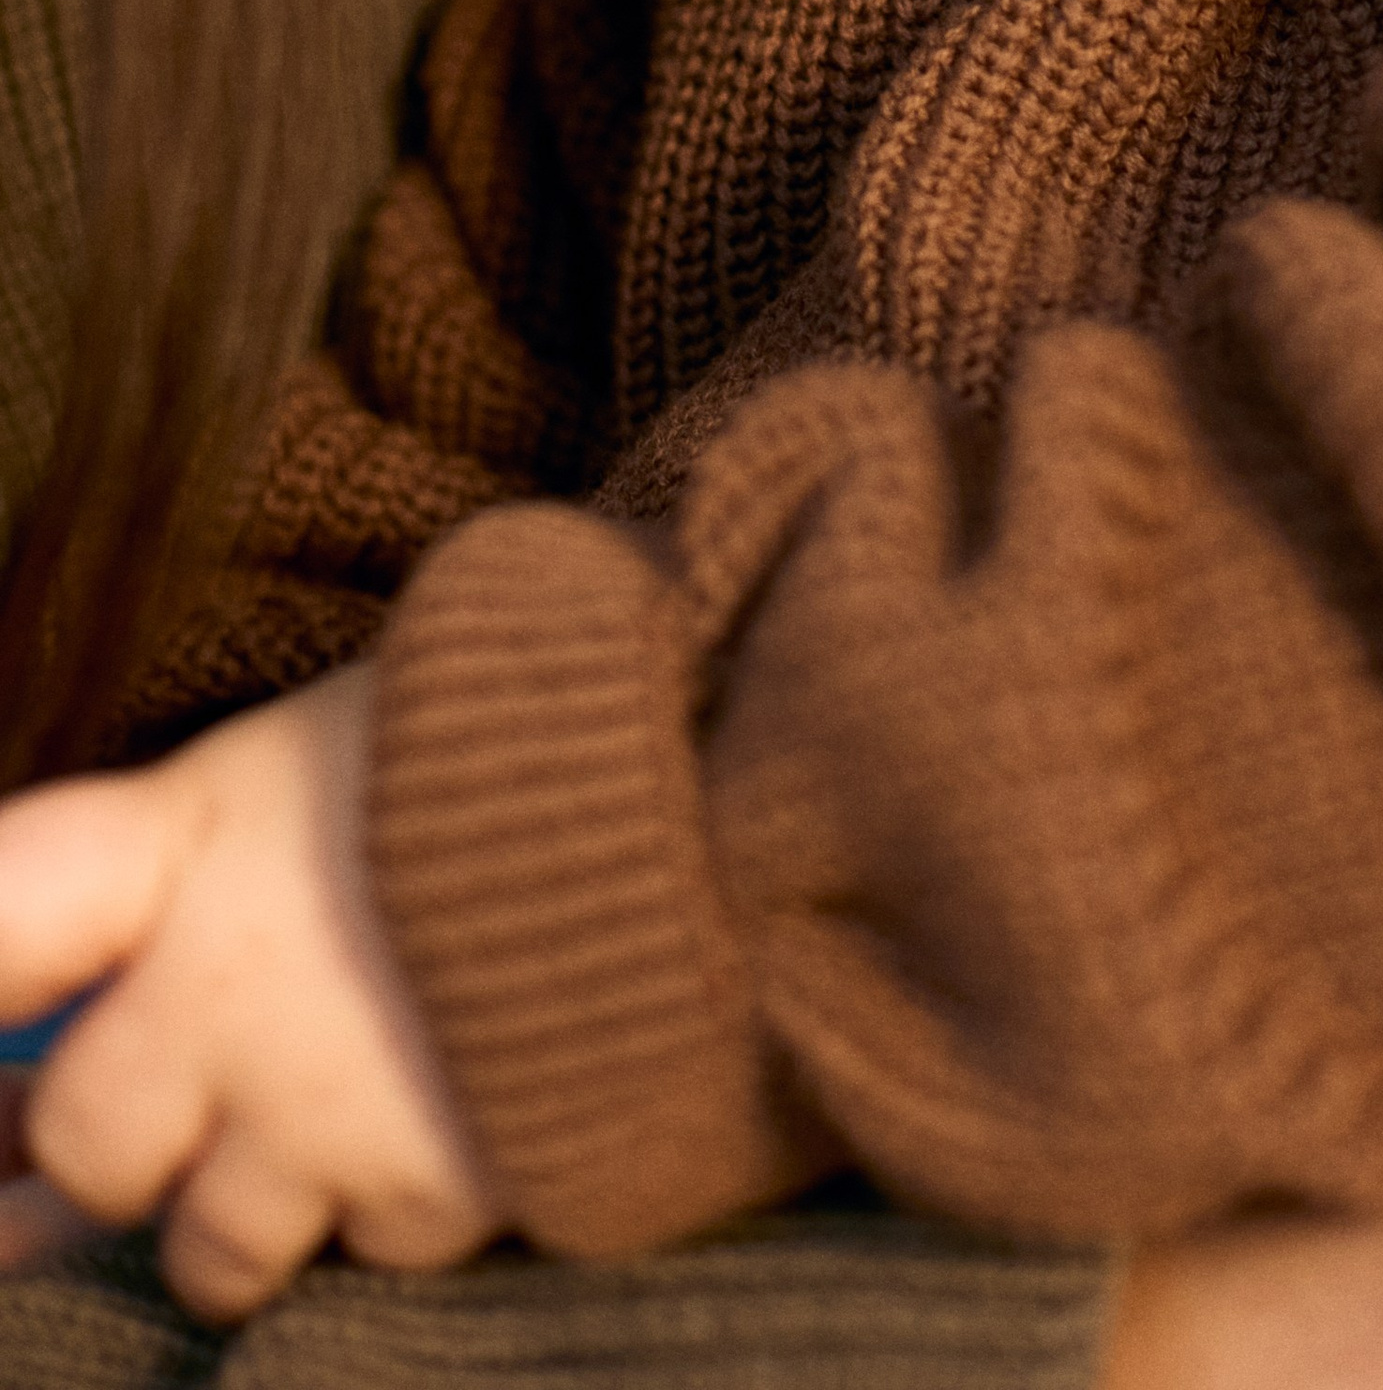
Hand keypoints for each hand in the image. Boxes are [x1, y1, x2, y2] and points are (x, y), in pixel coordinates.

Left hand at [0, 667, 495, 1318]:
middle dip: (120, 1145)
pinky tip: (451, 1124)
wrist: (725, 778)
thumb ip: (227, 830)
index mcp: (197, 839)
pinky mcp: (443, 1187)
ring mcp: (328, 1111)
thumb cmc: (528, 714)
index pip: (2, 916)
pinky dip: (403, 1209)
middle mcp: (228, 996)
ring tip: (316, 1140)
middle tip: (172, 1109)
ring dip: (250, 1212)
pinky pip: (379, 1253)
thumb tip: (150, 891)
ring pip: (216, 1248)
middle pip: (86, 1138)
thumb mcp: (344, 724)